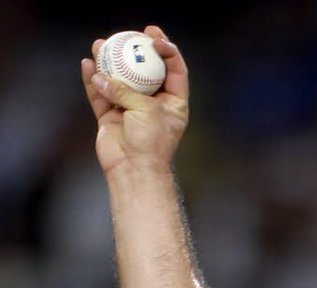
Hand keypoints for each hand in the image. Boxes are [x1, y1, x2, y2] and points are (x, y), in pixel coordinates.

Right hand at [81, 25, 188, 173]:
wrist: (133, 170)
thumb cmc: (150, 142)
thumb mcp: (146, 110)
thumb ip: (125, 91)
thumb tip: (100, 77)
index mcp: (174, 103)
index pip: (175, 70)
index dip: (167, 51)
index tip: (154, 36)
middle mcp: (154, 104)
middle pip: (145, 71)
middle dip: (135, 51)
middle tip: (127, 33)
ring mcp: (131, 110)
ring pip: (119, 80)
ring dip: (109, 62)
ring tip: (100, 44)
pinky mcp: (111, 117)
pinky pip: (100, 94)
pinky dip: (93, 80)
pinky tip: (87, 65)